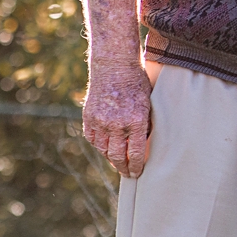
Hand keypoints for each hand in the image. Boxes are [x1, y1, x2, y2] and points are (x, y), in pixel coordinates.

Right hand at [83, 60, 153, 178]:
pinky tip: (106, 146)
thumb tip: (144, 146)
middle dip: (123, 168)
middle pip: (117, 156)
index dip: (136, 167)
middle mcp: (117, 123)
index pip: (136, 153)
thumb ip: (145, 123)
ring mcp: (100, 121)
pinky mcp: (89, 118)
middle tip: (127, 173)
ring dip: (111, 158)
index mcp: (136, 119)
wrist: (114, 63)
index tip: (138, 173)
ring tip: (117, 161)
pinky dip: (100, 145)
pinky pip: (93, 139)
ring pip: (104, 150)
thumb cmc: (137, 81)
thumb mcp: (148, 101)